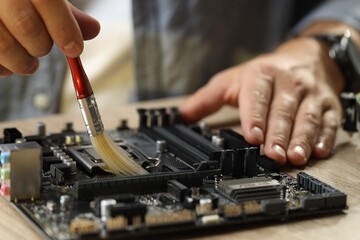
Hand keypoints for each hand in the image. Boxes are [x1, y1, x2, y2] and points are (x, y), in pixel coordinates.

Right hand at [0, 0, 99, 75]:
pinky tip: (7, 65)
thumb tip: (93, 30)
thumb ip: (64, 13)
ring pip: (4, 45)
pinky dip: (2, 68)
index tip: (74, 49)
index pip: (46, 1)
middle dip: (41, 46)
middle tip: (42, 50)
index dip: (63, 28)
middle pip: (26, 25)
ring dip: (22, 62)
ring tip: (29, 64)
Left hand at [180, 37, 343, 165]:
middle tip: (272, 156)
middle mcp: (288, 83)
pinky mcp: (328, 104)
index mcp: (261, 76)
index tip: (252, 136)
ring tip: (295, 157)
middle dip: (278, 134)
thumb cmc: (264, 73)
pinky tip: (319, 151)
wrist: (305, 57)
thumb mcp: (232, 80)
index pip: (256, 97)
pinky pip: (329, 121)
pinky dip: (326, 137)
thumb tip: (180, 116)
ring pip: (307, 117)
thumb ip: (207, 99)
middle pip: (282, 111)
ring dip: (301, 139)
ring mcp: (310, 94)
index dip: (254, 117)